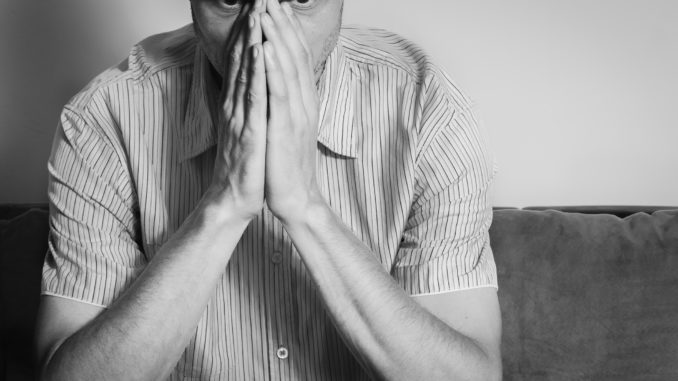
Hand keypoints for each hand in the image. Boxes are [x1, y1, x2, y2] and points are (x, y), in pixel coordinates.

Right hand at [207, 2, 265, 220]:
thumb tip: (252, 79)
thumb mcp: (246, 125)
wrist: (234, 198)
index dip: (250, 28)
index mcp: (237, 100)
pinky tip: (260, 51)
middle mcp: (235, 102)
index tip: (258, 3)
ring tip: (258, 9)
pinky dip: (255, 72)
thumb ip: (246, 101)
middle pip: (242, 55)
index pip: (244, 57)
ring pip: (245, 70)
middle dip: (250, 23)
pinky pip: (252, 98)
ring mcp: (239, 115)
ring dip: (252, 37)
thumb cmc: (243, 163)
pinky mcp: (248, 131)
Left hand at [260, 0, 322, 222]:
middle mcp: (303, 101)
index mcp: (302, 99)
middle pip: (294, 53)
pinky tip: (266, 46)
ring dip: (277, 35)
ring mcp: (295, 113)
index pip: (296, 56)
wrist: (294, 197)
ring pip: (287, 66)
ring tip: (268, 9)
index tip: (277, 5)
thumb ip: (286, 101)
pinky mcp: (284, 127)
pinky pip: (278, 92)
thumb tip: (279, 80)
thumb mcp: (288, 125)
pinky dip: (272, 67)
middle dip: (282, 22)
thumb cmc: (286, 162)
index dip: (287, 29)